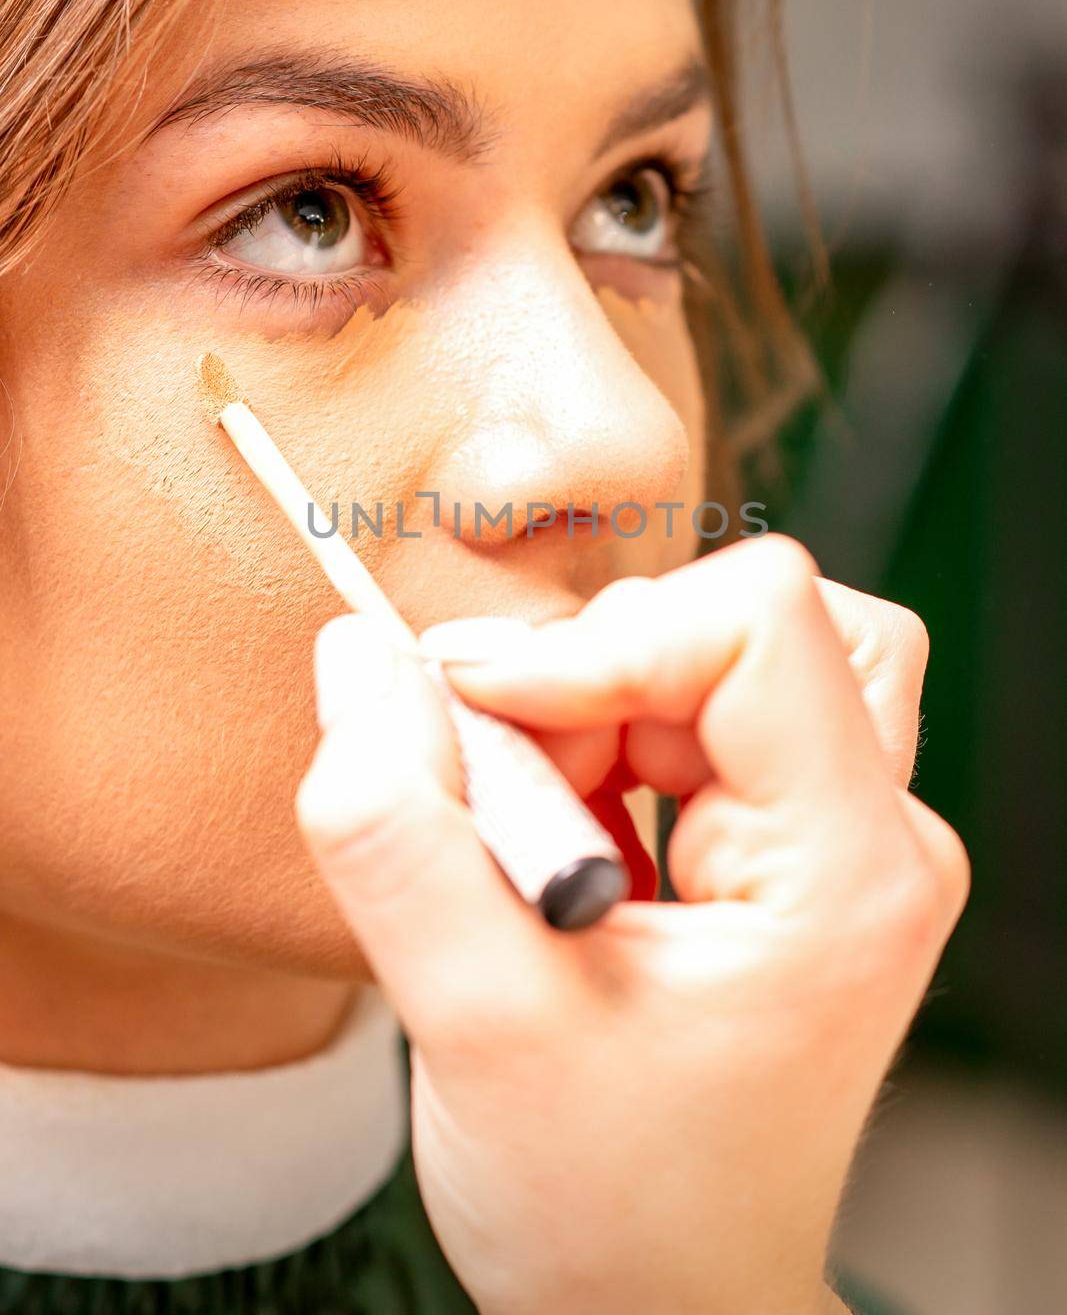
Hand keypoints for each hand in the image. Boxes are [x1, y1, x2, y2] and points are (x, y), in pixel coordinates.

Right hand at [296, 535, 968, 1314]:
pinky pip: (688, 715)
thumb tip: (359, 658)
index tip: (475, 710)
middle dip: (595, 680)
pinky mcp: (783, 841)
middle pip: (736, 628)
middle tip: (510, 792)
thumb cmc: (608, 1208)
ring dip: (589, 714)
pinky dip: (595, 748)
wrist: (664, 1304)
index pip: (757, 624)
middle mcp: (873, 833)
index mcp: (849, 869)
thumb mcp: (474, 1025)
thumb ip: (396, 830)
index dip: (598, 640)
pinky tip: (556, 850)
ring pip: (707, 656)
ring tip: (528, 839)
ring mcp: (834, 834)